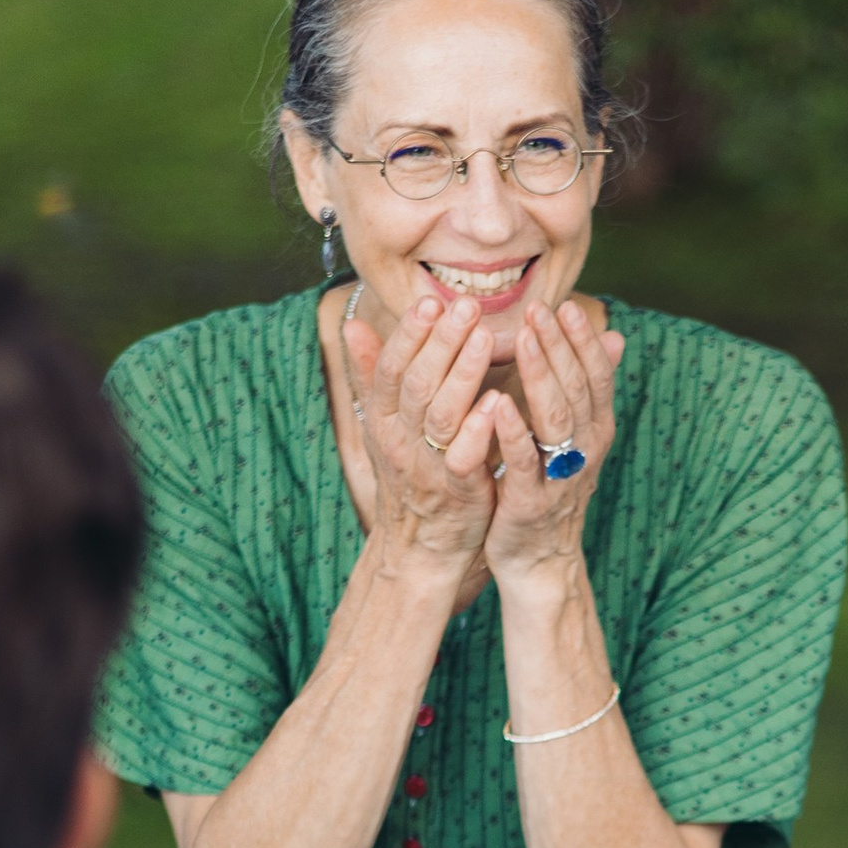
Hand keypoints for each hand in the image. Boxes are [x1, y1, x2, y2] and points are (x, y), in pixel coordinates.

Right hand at [340, 289, 505, 589]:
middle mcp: (399, 440)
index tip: (430, 300)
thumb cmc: (412, 475)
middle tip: (464, 305)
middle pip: (415, 384)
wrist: (422, 546)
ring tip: (484, 338)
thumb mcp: (385, 426)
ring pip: (439, 415)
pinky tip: (496, 404)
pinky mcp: (456, 492)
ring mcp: (427, 466)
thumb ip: (374, 377)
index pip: (391, 368)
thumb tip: (351, 326)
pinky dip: (478, 431)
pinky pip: (463, 458)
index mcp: (382, 419)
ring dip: (461, 374)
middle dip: (439, 342)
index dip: (408, 334)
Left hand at [484, 295, 623, 583]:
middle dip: (559, 347)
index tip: (563, 305)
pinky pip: (524, 462)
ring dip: (541, 375)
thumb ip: (588, 390)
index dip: (582, 342)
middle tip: (537, 308)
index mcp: (596, 432)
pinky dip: (514, 432)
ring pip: (556, 420)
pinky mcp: (530, 504)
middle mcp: (586, 452)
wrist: (539, 563)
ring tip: (522, 338)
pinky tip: (498, 403)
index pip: (595, 377)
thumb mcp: (576, 438)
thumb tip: (615, 336)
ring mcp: (561, 478)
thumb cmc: (550, 490)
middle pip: (577, 390)